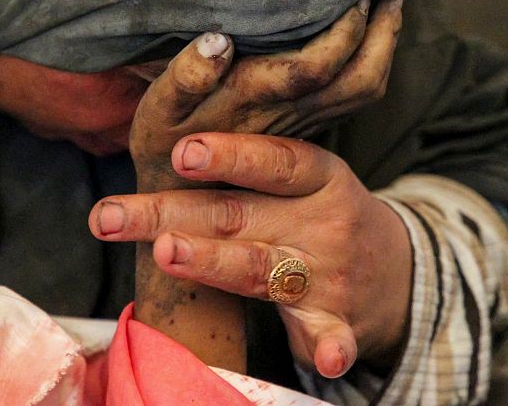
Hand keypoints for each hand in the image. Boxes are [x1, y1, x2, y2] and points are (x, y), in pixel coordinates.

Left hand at [90, 132, 412, 376]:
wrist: (397, 271)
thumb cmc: (324, 216)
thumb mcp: (305, 182)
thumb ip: (249, 171)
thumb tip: (167, 147)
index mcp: (318, 177)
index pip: (273, 160)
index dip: (229, 155)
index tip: (181, 153)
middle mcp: (323, 221)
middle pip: (237, 215)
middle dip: (168, 214)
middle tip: (110, 216)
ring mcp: (328, 275)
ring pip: (260, 270)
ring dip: (216, 263)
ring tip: (169, 253)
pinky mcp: (337, 322)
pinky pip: (333, 337)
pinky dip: (332, 348)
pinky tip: (327, 361)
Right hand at [130, 0, 402, 188]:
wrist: (184, 209)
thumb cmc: (164, 149)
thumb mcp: (158, 114)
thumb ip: (186, 77)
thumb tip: (219, 42)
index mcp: (251, 103)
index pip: (312, 68)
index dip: (340, 32)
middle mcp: (287, 117)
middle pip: (355, 81)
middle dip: (379, 34)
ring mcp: (301, 127)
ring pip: (361, 92)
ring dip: (383, 48)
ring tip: (389, 8)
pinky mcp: (305, 132)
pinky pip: (352, 100)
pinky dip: (370, 66)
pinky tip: (370, 41)